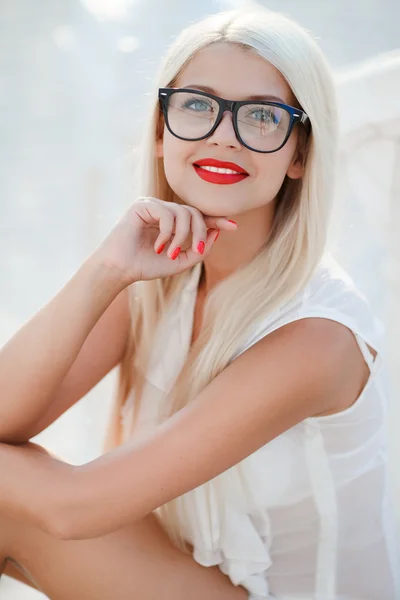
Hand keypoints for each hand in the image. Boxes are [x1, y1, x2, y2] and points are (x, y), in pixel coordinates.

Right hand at [93, 197, 237, 284]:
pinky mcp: (142, 205)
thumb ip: (199, 249)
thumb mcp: (180, 261)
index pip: (198, 216)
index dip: (215, 220)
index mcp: (172, 222)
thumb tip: (216, 232)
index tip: (233, 226)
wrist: (121, 270)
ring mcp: (153, 206)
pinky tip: (158, 246)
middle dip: (200, 232)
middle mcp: (164, 210)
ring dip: (182, 236)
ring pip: (183, 213)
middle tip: (195, 250)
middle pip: (194, 213)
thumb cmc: (146, 266)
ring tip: (170, 253)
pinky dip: (167, 233)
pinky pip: (167, 214)